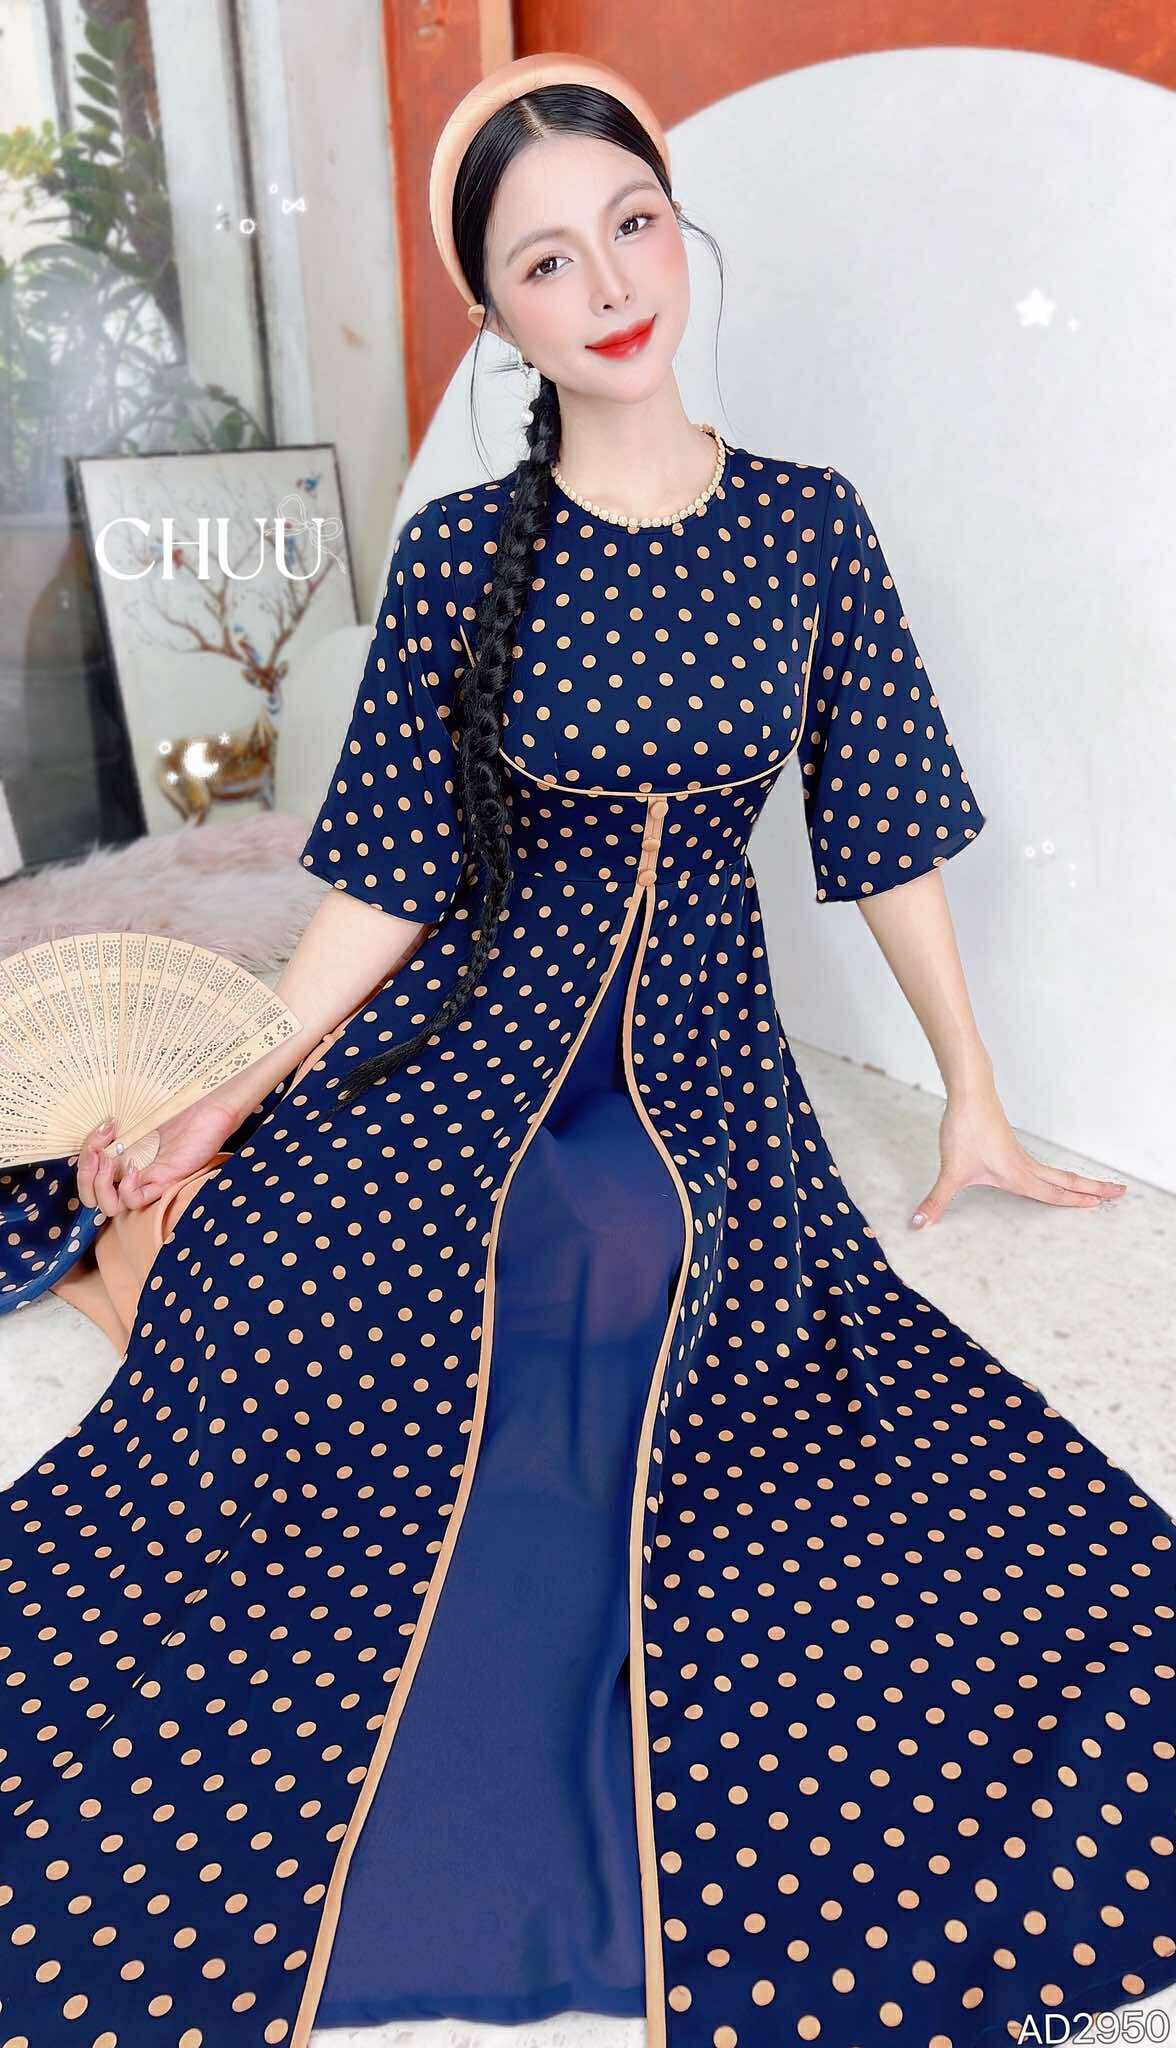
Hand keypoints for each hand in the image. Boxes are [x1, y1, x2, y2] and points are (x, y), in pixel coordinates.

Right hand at [76, 1097, 241, 1219]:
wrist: (210, 1101)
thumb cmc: (176, 1103)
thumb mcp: (136, 1112)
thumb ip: (113, 1123)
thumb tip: (94, 1123)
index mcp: (120, 1155)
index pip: (87, 1173)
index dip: (84, 1156)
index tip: (102, 1130)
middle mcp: (128, 1171)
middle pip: (91, 1195)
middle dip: (85, 1174)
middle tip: (98, 1151)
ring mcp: (146, 1178)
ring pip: (109, 1206)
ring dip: (101, 1185)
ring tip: (110, 1162)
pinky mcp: (165, 1181)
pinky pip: (135, 1201)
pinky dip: (127, 1190)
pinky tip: (134, 1170)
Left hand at [910, 1079, 1126, 1229]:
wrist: (969, 1092)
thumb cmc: (964, 1129)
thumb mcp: (950, 1172)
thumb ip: (936, 1201)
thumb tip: (918, 1224)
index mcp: (1017, 1175)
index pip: (1053, 1194)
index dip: (1075, 1202)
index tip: (1100, 1205)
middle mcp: (1024, 1165)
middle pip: (1066, 1181)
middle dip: (1092, 1190)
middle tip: (1120, 1192)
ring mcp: (1019, 1153)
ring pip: (1056, 1172)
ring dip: (1077, 1182)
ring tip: (1096, 1188)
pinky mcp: (1010, 1144)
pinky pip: (1041, 1164)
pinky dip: (1057, 1174)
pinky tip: (1053, 1178)